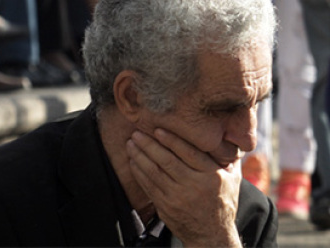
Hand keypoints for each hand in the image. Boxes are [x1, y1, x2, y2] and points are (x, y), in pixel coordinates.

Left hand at [127, 128, 241, 246]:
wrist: (212, 235)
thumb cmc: (222, 202)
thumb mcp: (232, 180)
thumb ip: (228, 158)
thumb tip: (223, 135)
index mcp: (212, 176)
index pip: (189, 153)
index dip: (171, 140)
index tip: (157, 129)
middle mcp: (194, 186)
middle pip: (167, 160)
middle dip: (149, 145)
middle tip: (136, 133)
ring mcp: (178, 197)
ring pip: (154, 172)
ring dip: (139, 156)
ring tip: (130, 143)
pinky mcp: (165, 205)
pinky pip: (148, 185)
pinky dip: (138, 171)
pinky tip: (133, 160)